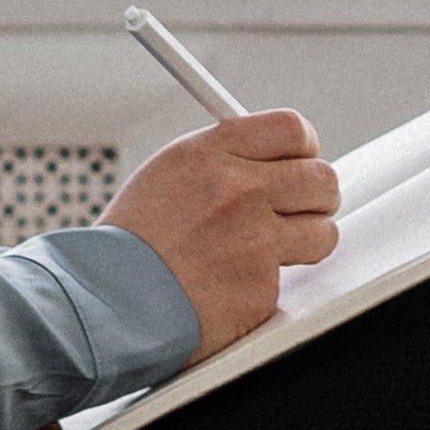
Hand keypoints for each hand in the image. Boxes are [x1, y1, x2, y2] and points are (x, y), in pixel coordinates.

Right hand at [100, 110, 341, 362]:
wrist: (106, 300)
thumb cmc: (131, 242)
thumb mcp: (169, 173)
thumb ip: (223, 160)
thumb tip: (271, 157)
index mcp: (211, 153)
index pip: (292, 129)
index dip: (305, 146)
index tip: (301, 160)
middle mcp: (238, 190)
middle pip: (321, 178)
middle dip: (318, 195)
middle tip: (303, 207)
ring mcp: (254, 240)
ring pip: (323, 231)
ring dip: (306, 241)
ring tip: (270, 251)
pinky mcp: (261, 288)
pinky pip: (291, 280)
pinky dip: (269, 284)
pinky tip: (234, 285)